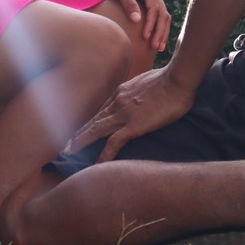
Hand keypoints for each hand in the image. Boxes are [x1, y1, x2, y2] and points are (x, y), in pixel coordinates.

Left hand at [66, 67, 194, 161]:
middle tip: (67, 144)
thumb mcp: (146, 82)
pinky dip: (104, 155)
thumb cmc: (169, 80)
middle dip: (79, 133)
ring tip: (69, 151)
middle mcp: (117, 102)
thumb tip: (140, 99)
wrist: (177, 80)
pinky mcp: (133, 126)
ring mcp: (124, 114)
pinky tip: (97, 164)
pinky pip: (114, 143)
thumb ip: (138, 92)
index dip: (91, 121)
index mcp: (121, 92)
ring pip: (96, 129)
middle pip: (93, 120)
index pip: (102, 109)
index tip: (84, 129)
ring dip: (81, 141)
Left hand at [91, 0, 170, 52]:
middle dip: (160, 31)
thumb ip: (128, 4)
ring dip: (162, 32)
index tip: (145, 37)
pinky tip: (155, 40)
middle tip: (156, 47)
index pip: (155, 8)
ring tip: (158, 48)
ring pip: (162, 17)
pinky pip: (156, 17)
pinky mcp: (147, 3)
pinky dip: (157, 29)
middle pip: (162, 14)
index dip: (151, 23)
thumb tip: (137, 20)